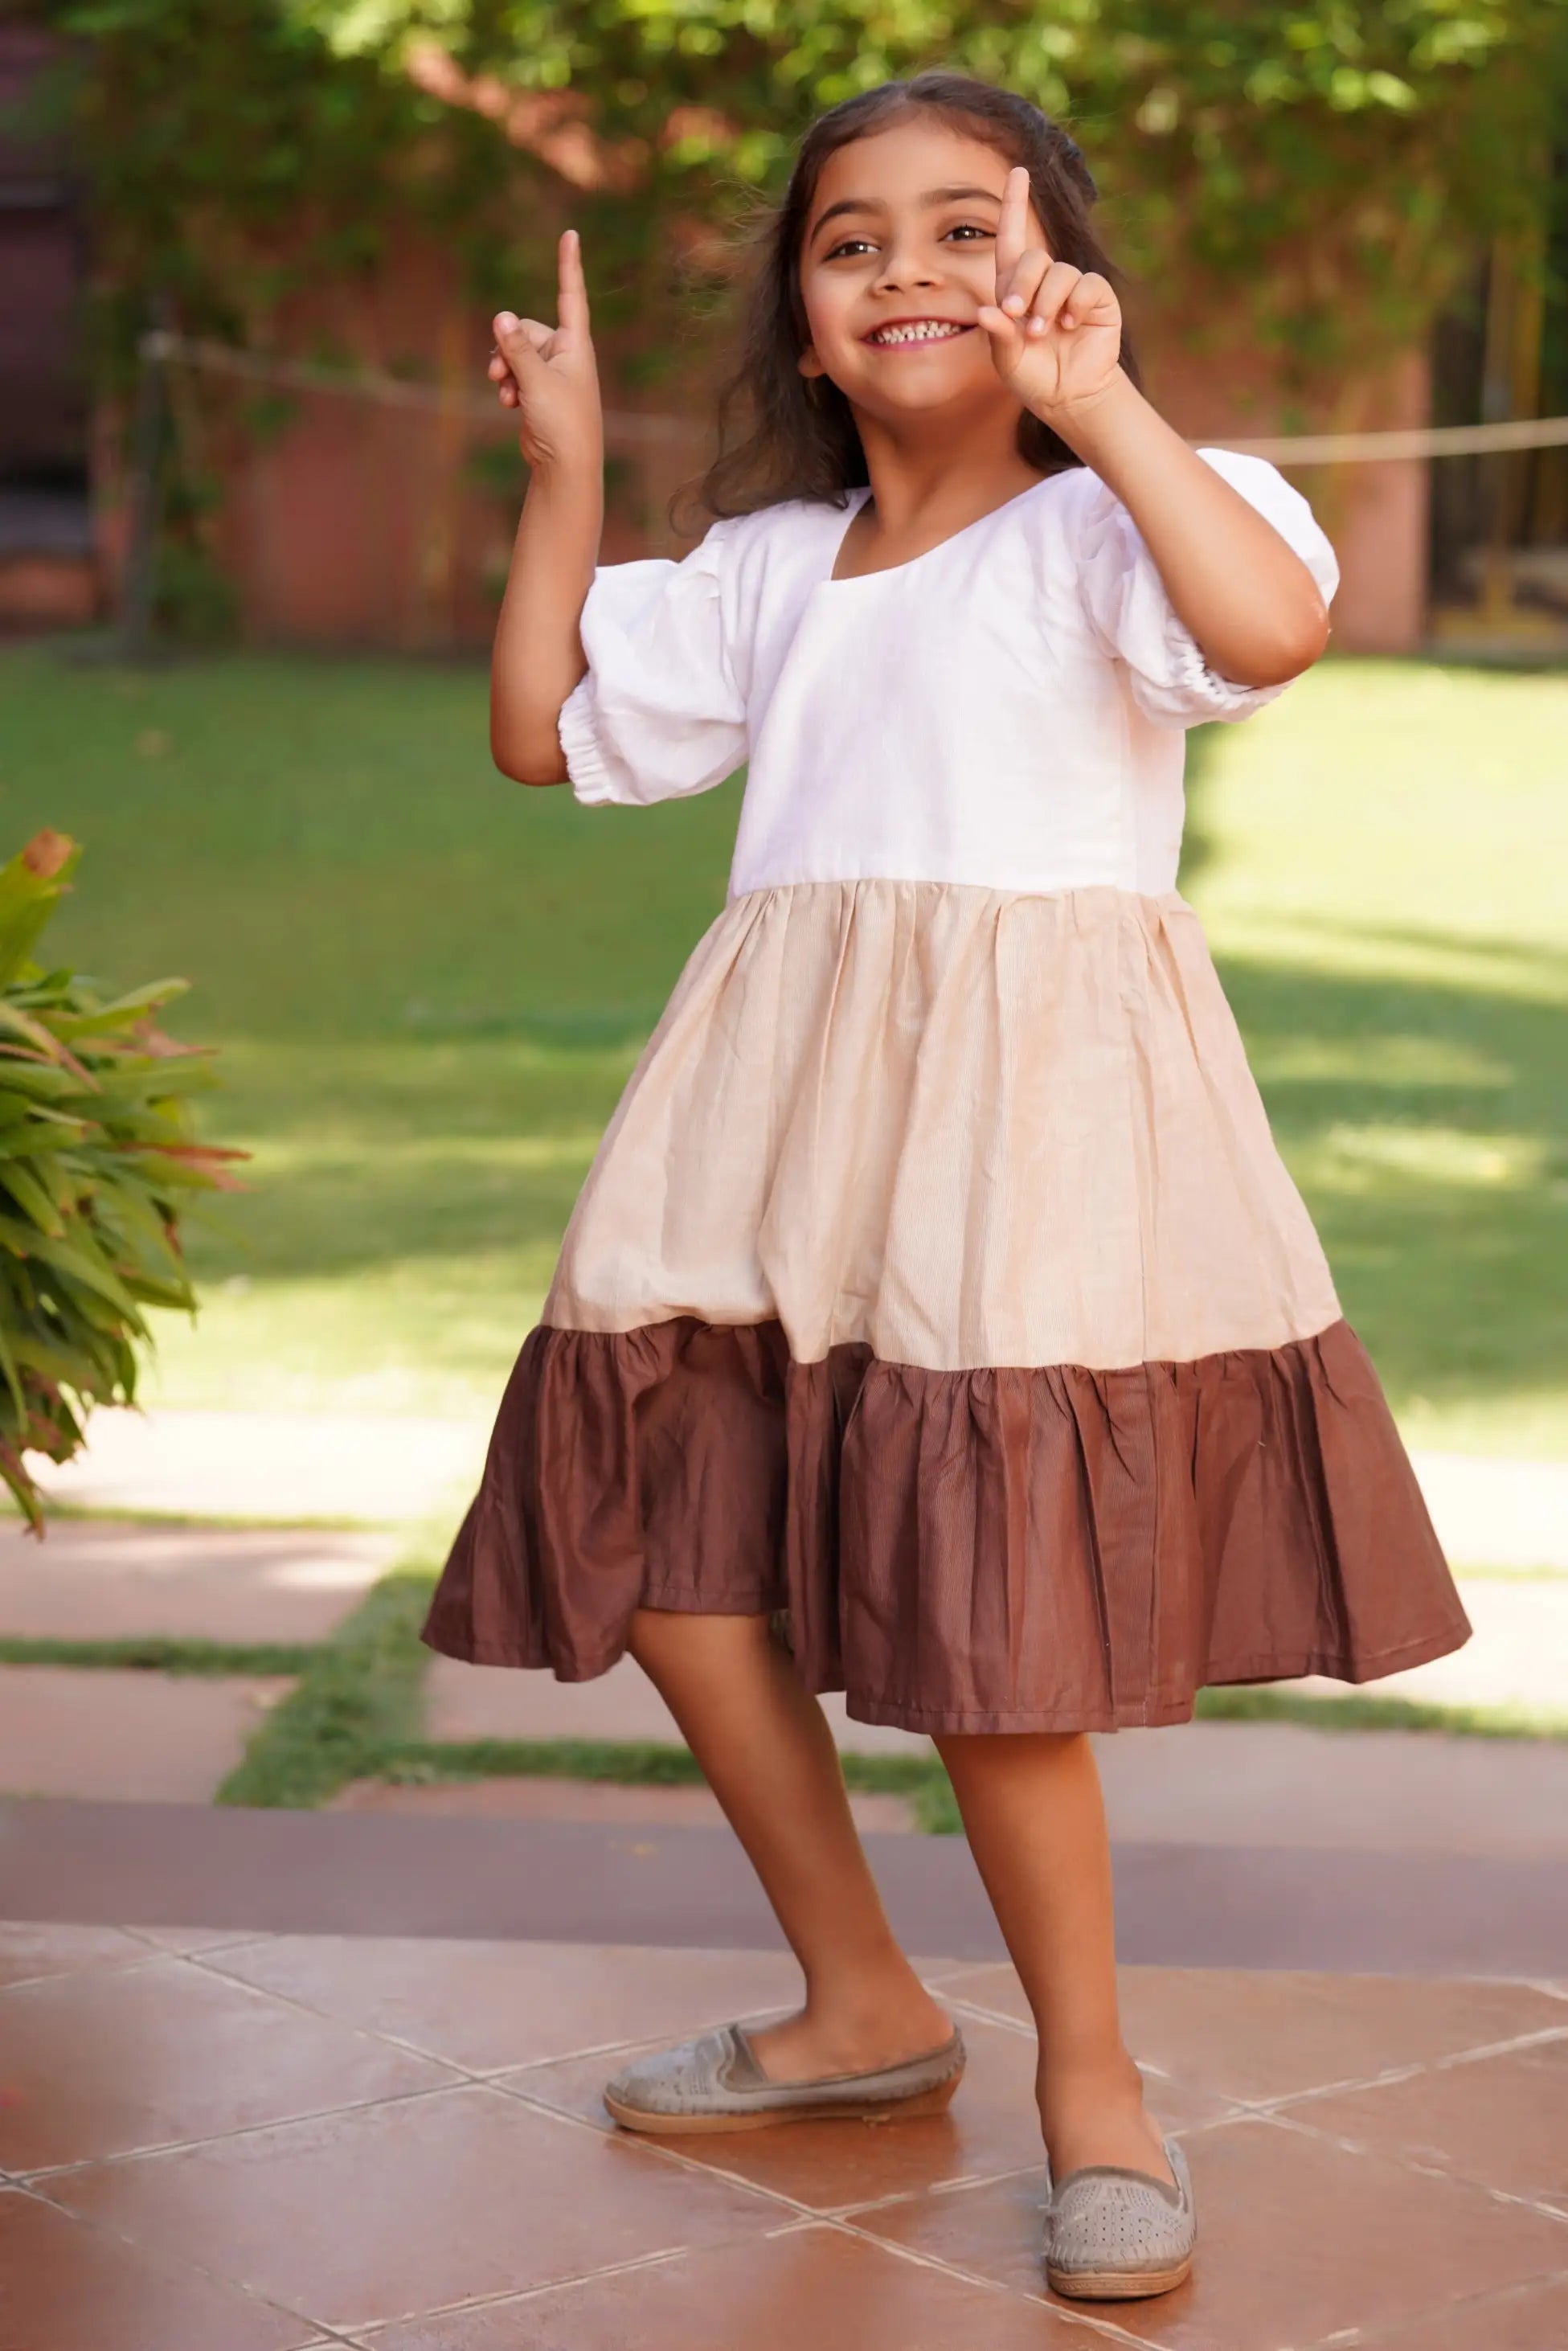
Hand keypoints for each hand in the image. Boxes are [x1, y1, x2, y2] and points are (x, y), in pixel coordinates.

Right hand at [488, 228, 601, 471]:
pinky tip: (508, 403)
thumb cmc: (562, 423)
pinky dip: (508, 384)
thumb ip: (516, 348)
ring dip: (504, 368)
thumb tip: (500, 315)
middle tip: (500, 371)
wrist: (565, 465)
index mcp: (576, 345)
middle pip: (526, 329)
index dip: (569, 265)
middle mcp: (566, 354)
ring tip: (505, 391)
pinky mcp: (539, 391)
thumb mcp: (536, 381)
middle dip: (508, 348)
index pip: (571, 295)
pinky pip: (515, 373)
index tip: (571, 234)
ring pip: (516, 352)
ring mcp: (552, 373)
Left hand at [977, 167, 1122, 423]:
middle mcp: (1044, 282)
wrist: (1070, 397)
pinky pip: (1087, 285)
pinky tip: (1072, 325)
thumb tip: (985, 312)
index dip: (1015, 204)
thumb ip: (998, 335)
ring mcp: (1072, 288)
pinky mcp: (1098, 298)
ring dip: (1048, 302)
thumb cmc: (1034, 377)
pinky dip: (1076, 304)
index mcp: (1015, 290)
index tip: (1018, 171)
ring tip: (1043, 332)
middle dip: (1023, 284)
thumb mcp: (1008, 360)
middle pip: (1033, 257)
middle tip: (1018, 315)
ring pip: (1059, 273)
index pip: (1012, 239)